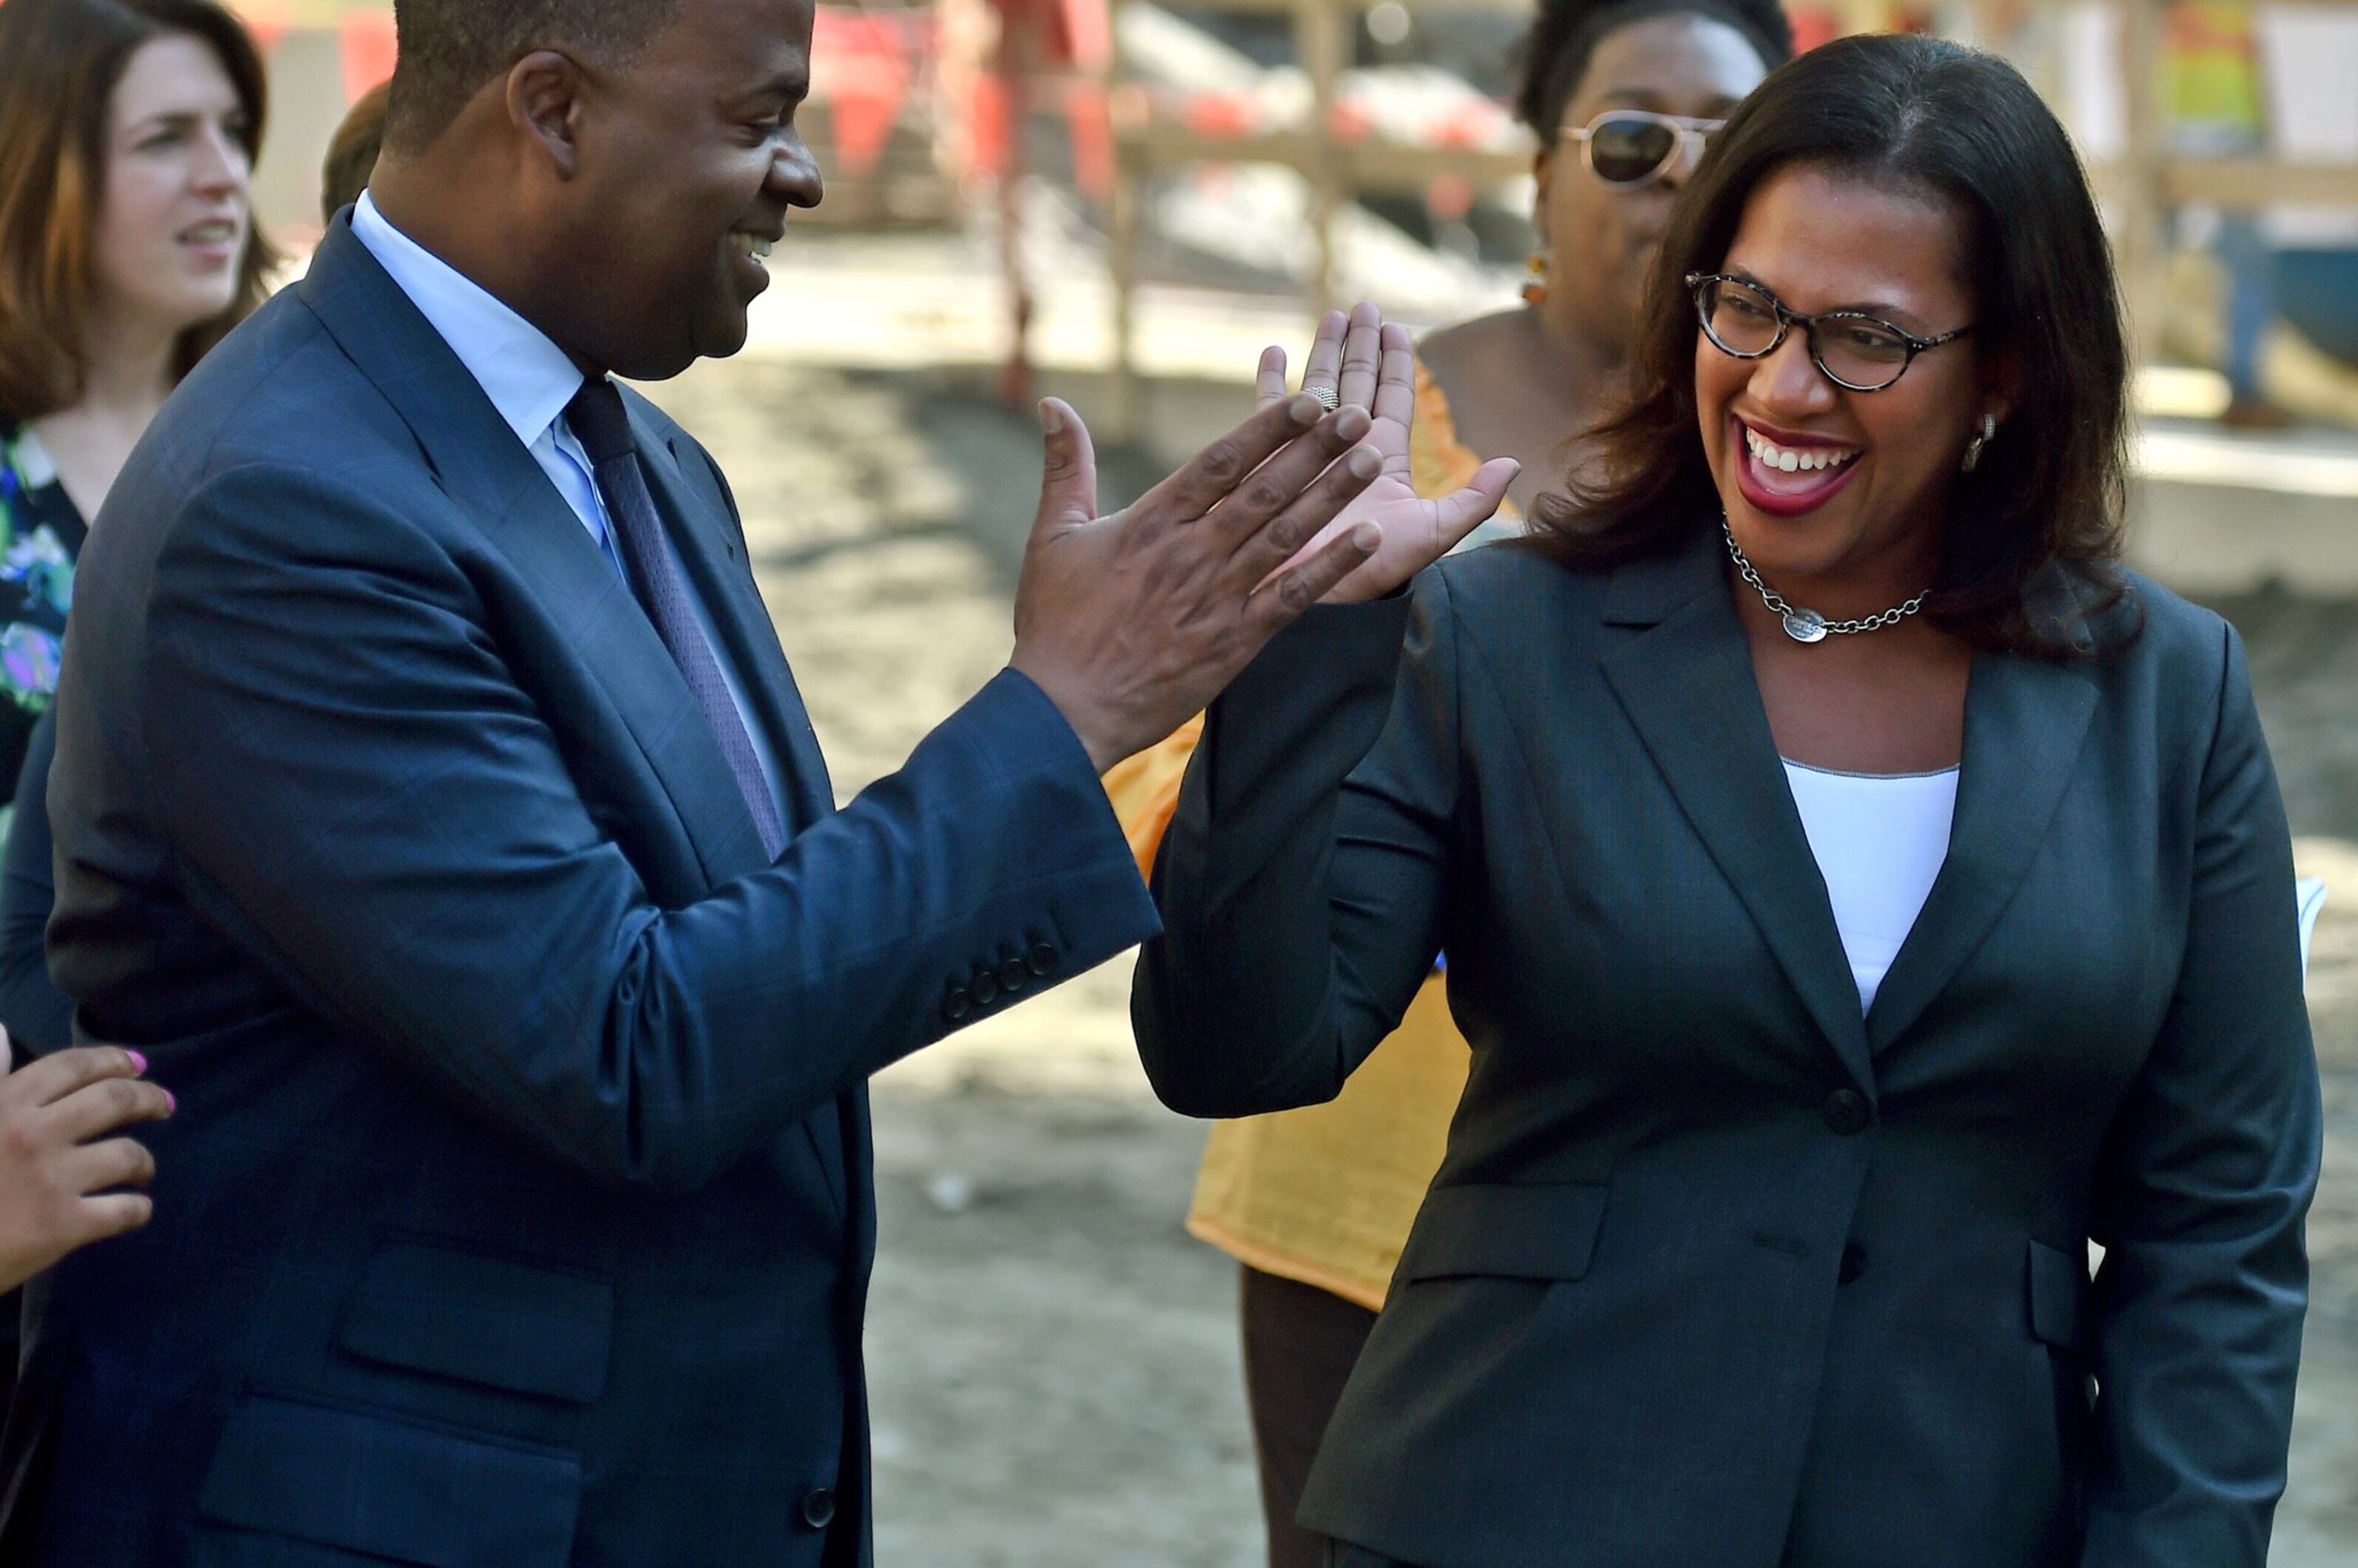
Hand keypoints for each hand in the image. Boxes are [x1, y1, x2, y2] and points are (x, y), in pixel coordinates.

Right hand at [0, 1039, 172, 1292]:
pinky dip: (139, 1209)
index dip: (113, 1060)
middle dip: (149, 1098)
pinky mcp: (63, 1226)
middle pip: (116, 1101)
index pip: (73, 1067)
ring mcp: (51, 1179)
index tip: (137, 1065)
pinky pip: (126, 1210)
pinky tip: (134, 1208)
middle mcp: (31, 1133)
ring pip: (129, 1155)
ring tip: (143, 1168)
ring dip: (145, 1160)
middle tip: (165, 1105)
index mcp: (3, 1104)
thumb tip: (2, 1033)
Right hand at [1010, 392, 1387, 772]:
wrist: (1064, 710)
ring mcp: (1216, 597)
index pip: (1220, 462)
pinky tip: (1368, 538)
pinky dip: (1332, 567)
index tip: (1306, 400)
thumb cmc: (1054, 624)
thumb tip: (1052, 403)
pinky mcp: (1234, 641)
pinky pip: (1292, 597)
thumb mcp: (1053, 536)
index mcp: (1150, 522)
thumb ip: (1065, 468)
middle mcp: (1190, 553)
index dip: (1267, 427)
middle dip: (1315, 450)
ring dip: (1332, 495)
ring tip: (1373, 459)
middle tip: (1357, 414)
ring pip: (1286, 535)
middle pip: (1265, 490)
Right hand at [1257, 303, 1518, 602]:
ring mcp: (1309, 454)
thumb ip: (1473, 500)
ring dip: (1323, 352)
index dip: (1397, 360)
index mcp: (1383, 458)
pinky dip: (1270, 383)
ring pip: (1318, 390)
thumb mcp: (1433, 535)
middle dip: (1360, 344)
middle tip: (1362, 306)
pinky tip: (1271, 352)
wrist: (1321, 598)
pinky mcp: (1273, 462)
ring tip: (1329, 316)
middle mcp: (1346, 450)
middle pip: (1356, 383)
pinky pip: (1268, 415)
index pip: (1394, 397)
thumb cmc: (1376, 572)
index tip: (1396, 325)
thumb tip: (1513, 463)